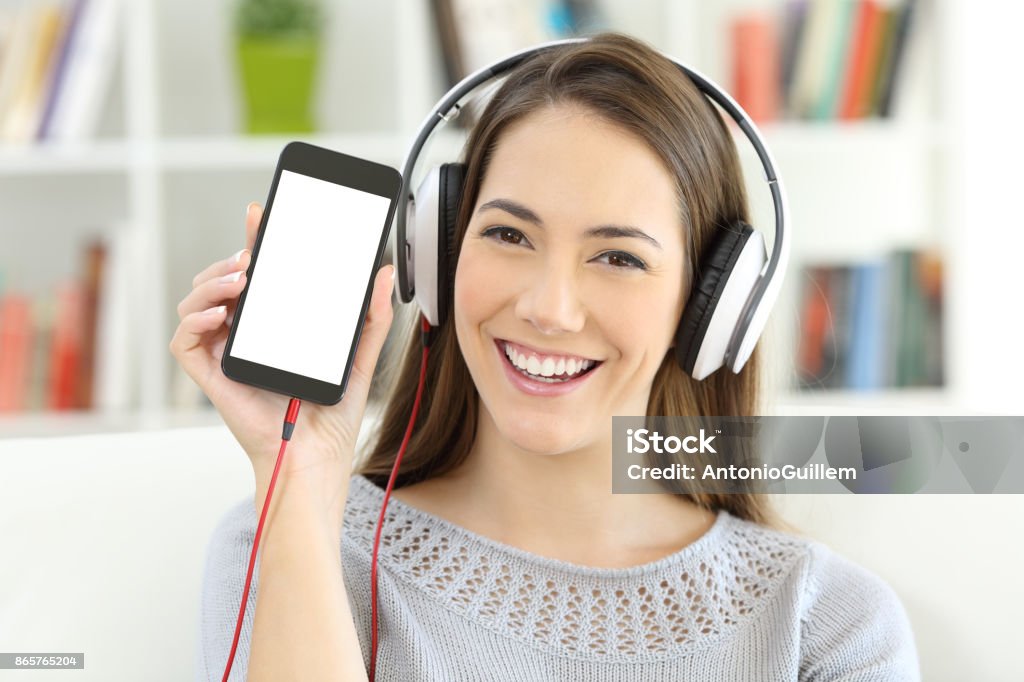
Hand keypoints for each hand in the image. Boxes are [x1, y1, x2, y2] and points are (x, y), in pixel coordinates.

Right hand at [169, 202, 395, 518]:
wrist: (317, 455)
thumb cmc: (332, 412)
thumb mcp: (359, 355)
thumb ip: (372, 317)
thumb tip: (385, 274)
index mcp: (272, 325)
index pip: (256, 274)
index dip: (252, 241)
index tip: (260, 214)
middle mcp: (243, 335)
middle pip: (219, 283)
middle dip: (229, 259)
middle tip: (252, 255)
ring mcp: (223, 354)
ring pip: (195, 304)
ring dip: (211, 283)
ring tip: (241, 278)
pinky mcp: (210, 377)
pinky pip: (185, 341)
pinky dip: (193, 321)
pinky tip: (219, 315)